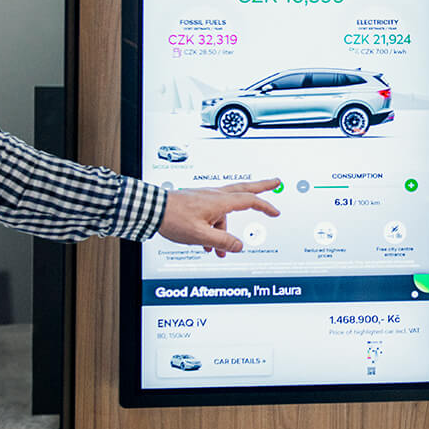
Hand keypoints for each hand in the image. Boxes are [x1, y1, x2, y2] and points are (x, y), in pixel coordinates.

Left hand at [158, 178, 280, 255]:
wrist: (153, 209)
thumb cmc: (173, 218)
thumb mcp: (201, 236)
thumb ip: (222, 242)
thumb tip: (238, 246)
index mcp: (219, 202)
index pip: (249, 201)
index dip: (265, 206)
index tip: (275, 211)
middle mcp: (215, 195)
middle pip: (244, 189)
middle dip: (262, 187)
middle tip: (275, 182)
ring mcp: (206, 197)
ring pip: (226, 209)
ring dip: (227, 227)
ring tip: (221, 247)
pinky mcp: (197, 201)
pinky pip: (213, 214)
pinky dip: (215, 227)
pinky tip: (207, 242)